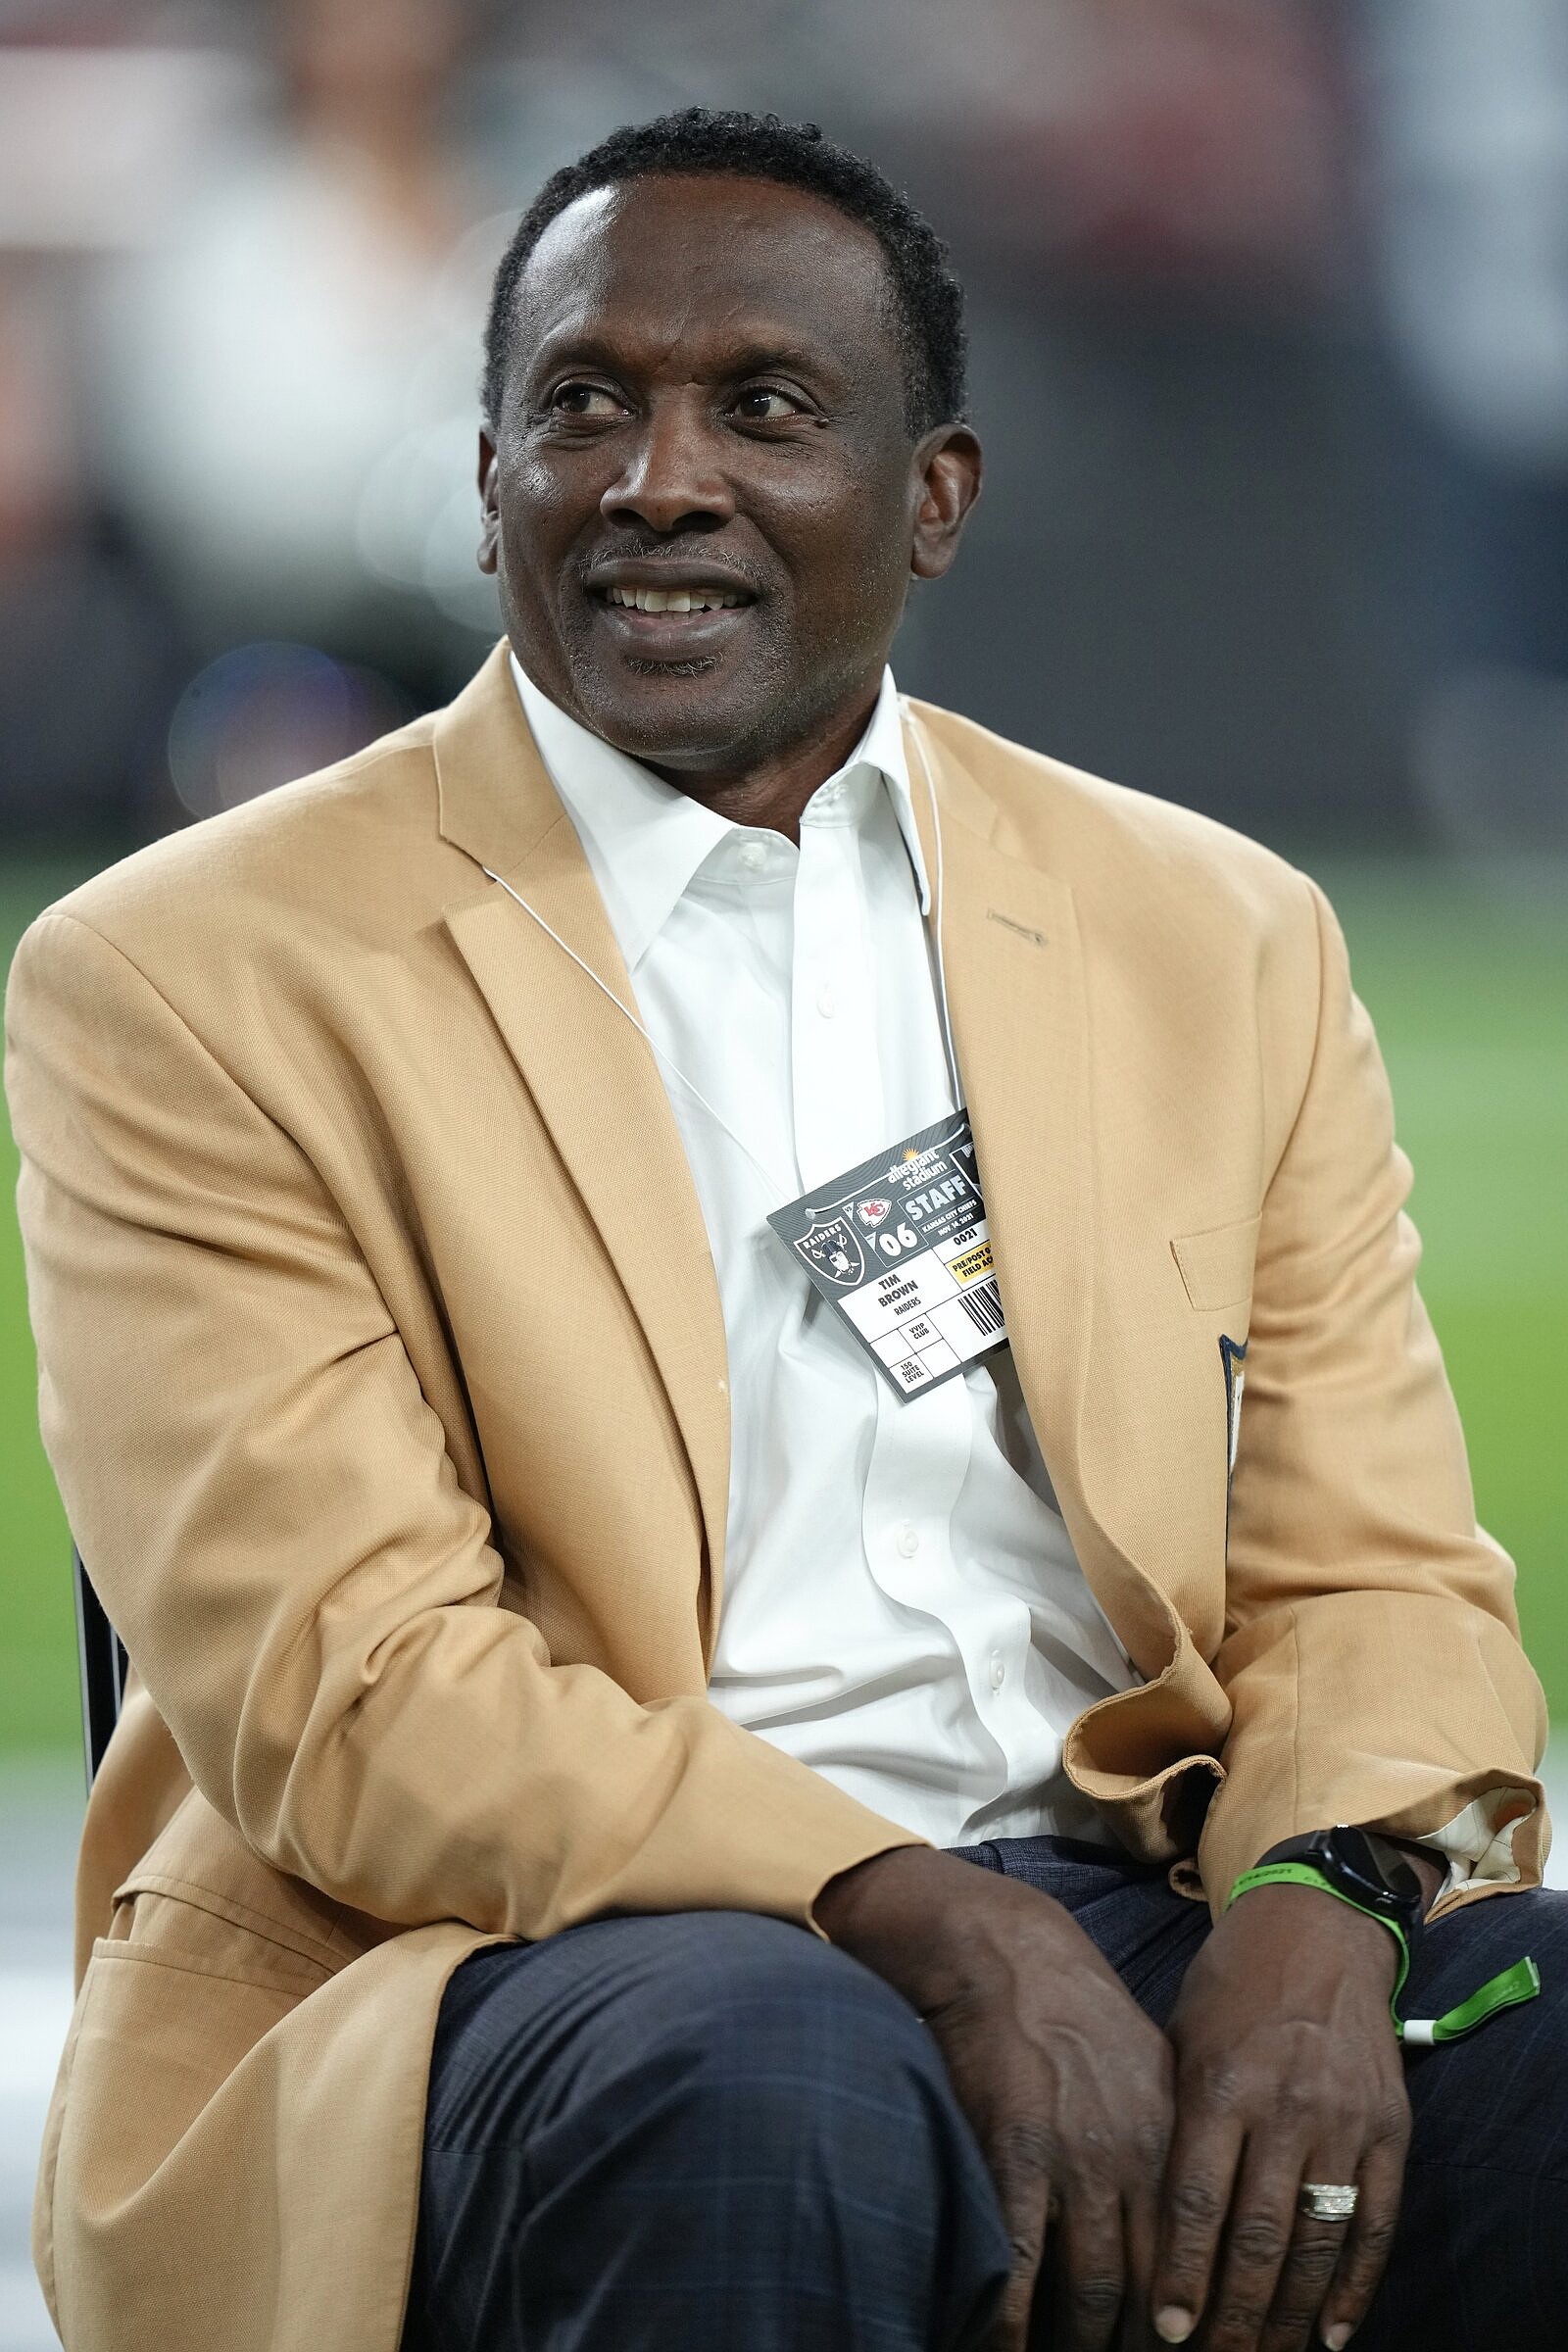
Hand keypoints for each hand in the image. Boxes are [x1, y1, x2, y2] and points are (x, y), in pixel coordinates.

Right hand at [817, 1845, 1173, 2350]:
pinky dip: (1015, 2320)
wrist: (1006, 1953)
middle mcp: (1132, 2160)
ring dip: (1082, 2342)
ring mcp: (1073, 2162)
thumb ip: (1170, 2141)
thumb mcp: (1149, 2067)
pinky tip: (1006, 2344)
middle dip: (1145, 2346)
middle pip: (1153, 2289)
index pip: (1197, 2259)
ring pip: (1093, 2291)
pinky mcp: (1012, 2157)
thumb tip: (1192, 2206)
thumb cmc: (1076, 2009)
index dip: (1194, 2322)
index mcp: (1172, 2140)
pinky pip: (1021, 2264)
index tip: (1189, 2351)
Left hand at [1151, 1885, 1412, 2351]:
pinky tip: (1332, 2335)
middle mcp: (1286, 2107)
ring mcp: (1345, 2120)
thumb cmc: (1230, 1985)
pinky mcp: (1391, 2128)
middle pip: (1258, 2238)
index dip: (1183, 2274)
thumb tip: (1141, 2217)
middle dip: (1233, 2314)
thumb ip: (1173, 2123)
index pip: (1198, 2201)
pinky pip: (1377, 2224)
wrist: (1319, 1928)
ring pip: (1317, 2243)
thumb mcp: (1182, 2039)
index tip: (1167, 2331)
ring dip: (1289, 2315)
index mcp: (1222, 2084)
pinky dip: (1356, 2287)